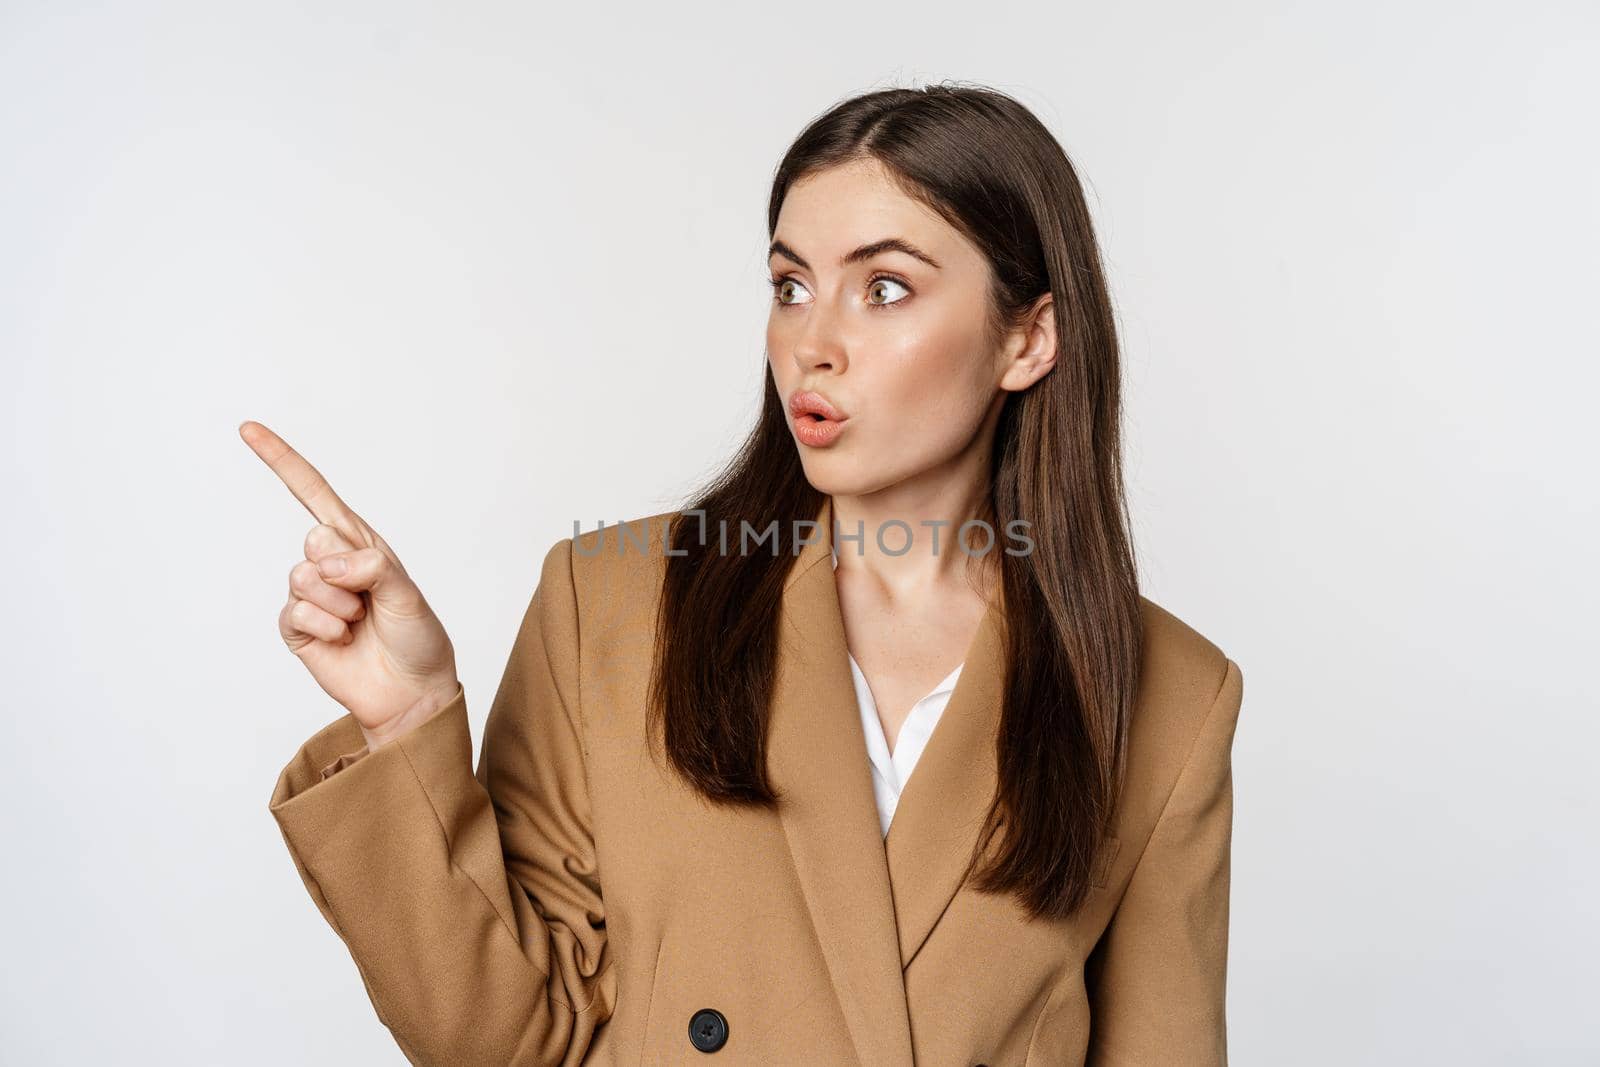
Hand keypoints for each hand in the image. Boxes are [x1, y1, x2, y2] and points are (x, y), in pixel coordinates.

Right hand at [240, 420, 459, 750]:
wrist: (410, 691)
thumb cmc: (417, 638)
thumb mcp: (407, 594)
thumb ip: (371, 567)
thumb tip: (326, 563)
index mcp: (359, 543)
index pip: (313, 492)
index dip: (281, 461)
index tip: (248, 428)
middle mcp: (331, 563)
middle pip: (313, 540)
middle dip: (346, 572)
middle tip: (370, 600)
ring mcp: (311, 595)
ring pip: (302, 578)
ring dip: (338, 604)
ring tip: (360, 622)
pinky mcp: (297, 628)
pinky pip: (295, 613)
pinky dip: (325, 627)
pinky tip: (342, 639)